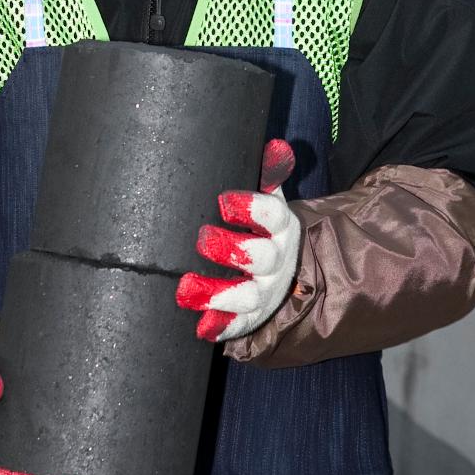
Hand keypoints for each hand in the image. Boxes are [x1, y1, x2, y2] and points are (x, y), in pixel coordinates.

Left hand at [176, 139, 299, 341]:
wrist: (289, 271)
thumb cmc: (263, 228)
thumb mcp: (270, 200)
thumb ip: (269, 175)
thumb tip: (277, 146)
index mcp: (280, 226)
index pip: (272, 216)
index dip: (251, 208)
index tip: (224, 200)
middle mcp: (276, 260)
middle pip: (260, 257)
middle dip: (233, 250)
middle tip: (203, 239)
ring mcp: (265, 292)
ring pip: (246, 295)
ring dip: (218, 293)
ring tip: (185, 289)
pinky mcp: (252, 316)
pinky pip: (239, 324)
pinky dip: (223, 326)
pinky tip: (202, 327)